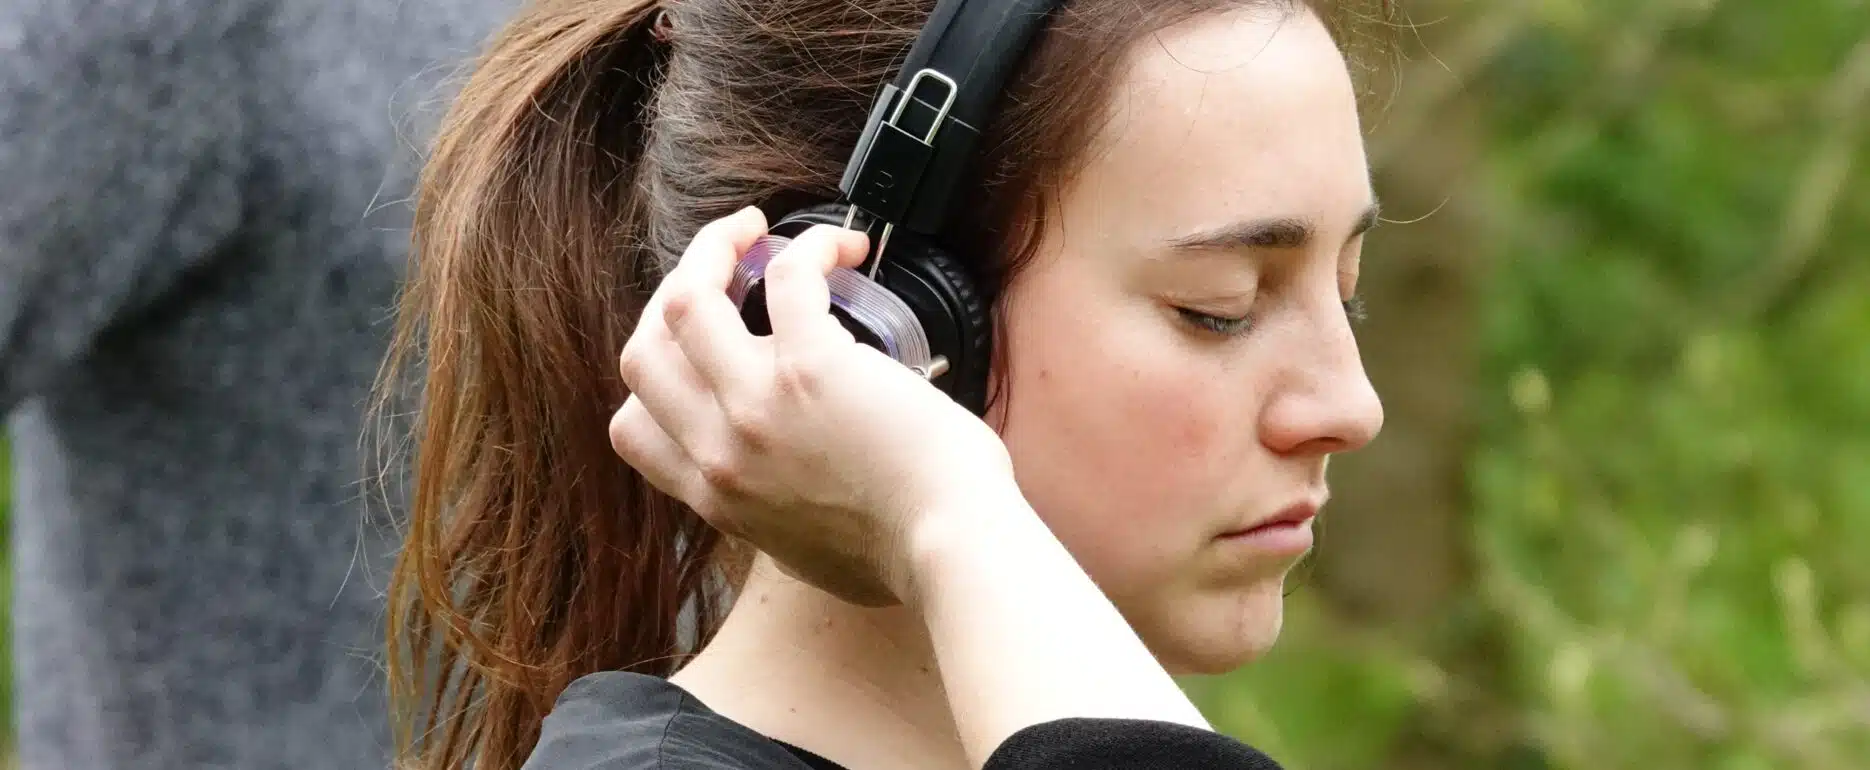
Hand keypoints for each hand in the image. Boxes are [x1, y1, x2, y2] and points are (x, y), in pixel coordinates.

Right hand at [608, 207, 1016, 606]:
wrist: (952, 550)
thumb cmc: (903, 555)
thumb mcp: (801, 551)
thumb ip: (771, 512)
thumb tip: (781, 483)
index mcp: (716, 497)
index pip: (631, 426)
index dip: (655, 370)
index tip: (695, 340)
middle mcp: (720, 452)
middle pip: (642, 351)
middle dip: (674, 294)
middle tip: (719, 266)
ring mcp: (758, 407)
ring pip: (684, 301)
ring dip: (715, 249)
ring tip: (752, 231)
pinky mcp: (814, 367)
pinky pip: (786, 276)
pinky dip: (810, 248)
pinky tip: (843, 248)